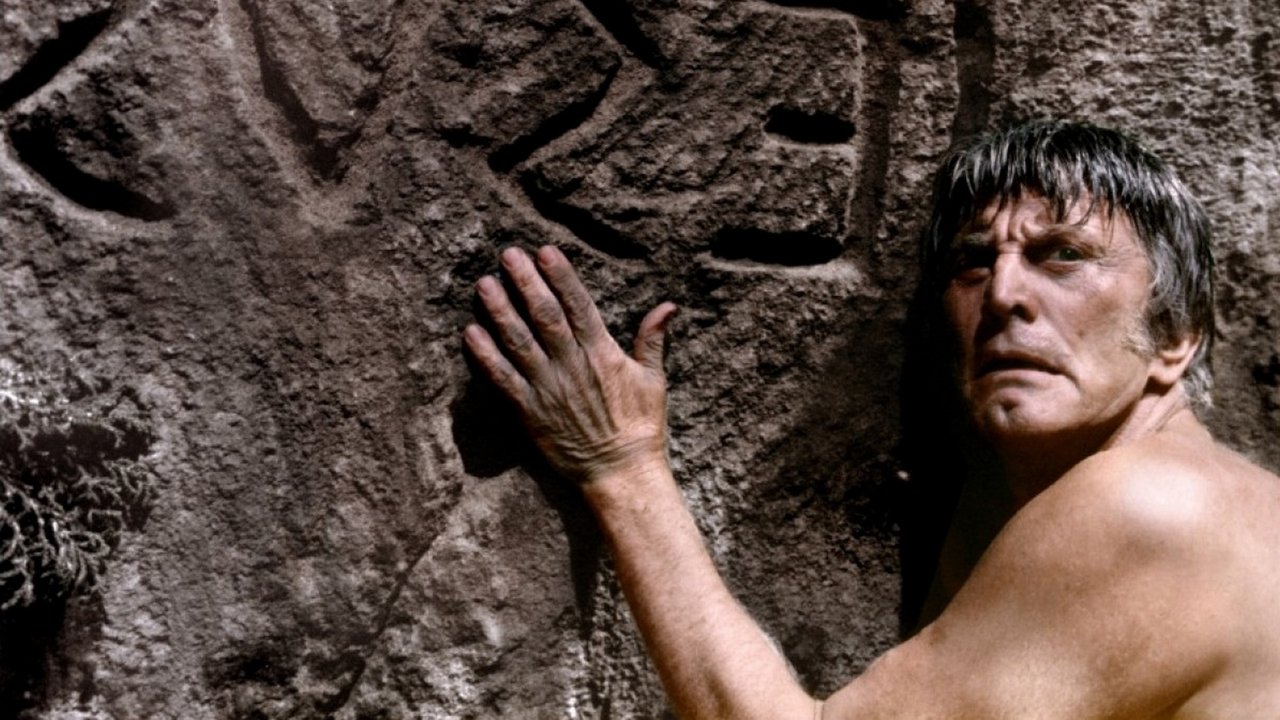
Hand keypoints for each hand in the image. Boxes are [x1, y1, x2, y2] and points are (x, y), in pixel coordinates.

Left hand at [463, 246, 677, 483]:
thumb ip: (653, 340)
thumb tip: (668, 306)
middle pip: (545, 315)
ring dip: (500, 311)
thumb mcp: (654, 380)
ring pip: (519, 341)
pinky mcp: (529, 412)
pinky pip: (503, 379)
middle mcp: (572, 366)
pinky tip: (471, 332)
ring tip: (485, 284)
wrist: (620, 472)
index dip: (561, 276)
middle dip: (525, 282)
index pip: (579, 305)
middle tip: (508, 255)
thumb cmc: (640, 426)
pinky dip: (485, 356)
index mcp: (602, 353)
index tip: (545, 251)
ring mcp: (548, 388)